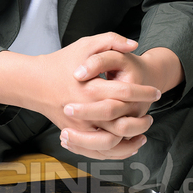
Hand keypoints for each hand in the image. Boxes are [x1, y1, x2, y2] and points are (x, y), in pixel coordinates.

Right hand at [35, 35, 159, 158]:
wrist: (35, 82)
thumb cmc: (62, 61)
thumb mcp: (85, 44)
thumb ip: (110, 40)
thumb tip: (134, 44)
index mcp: (89, 87)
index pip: (124, 93)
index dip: (144, 92)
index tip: (156, 91)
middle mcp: (84, 110)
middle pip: (121, 121)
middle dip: (142, 118)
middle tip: (151, 114)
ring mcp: (79, 126)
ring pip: (112, 142)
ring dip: (132, 137)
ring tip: (144, 128)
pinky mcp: (75, 135)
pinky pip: (99, 151)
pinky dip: (117, 151)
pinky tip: (129, 142)